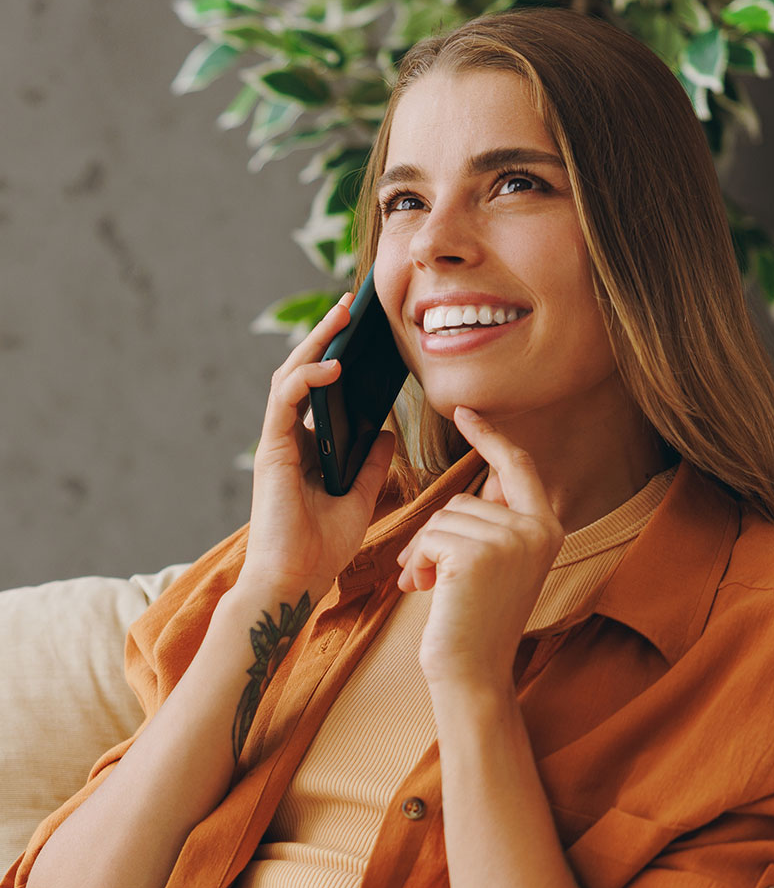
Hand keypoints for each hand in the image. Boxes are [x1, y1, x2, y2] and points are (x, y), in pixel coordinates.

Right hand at [241, 293, 395, 601]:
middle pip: (304, 373)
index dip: (338, 356)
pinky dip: (306, 380)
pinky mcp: (272, 451)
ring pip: (290, 377)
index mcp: (309, 445)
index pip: (321, 389)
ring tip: (341, 316)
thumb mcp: (360, 496)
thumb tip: (386, 431)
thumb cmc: (323, 547)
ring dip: (315, 344)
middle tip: (350, 304)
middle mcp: (291, 437)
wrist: (298, 582)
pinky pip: (285, 403)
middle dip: (326, 336)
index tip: (362, 330)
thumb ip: (370, 463)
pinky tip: (332, 366)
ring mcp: (278, 442)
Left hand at [396, 407, 562, 691]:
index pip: (517, 467)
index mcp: (546, 528)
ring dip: (424, 552)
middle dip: (437, 534)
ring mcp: (509, 540)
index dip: (490, 438)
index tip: (464, 413)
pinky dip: (415, 563)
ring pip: (443, 518)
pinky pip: (428, 537)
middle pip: (465, 500)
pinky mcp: (476, 554)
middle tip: (426, 573)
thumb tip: (483, 483)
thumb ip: (494, 521)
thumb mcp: (499, 564)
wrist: (472, 674)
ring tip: (431, 587)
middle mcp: (536, 530)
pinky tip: (424, 590)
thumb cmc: (475, 621)